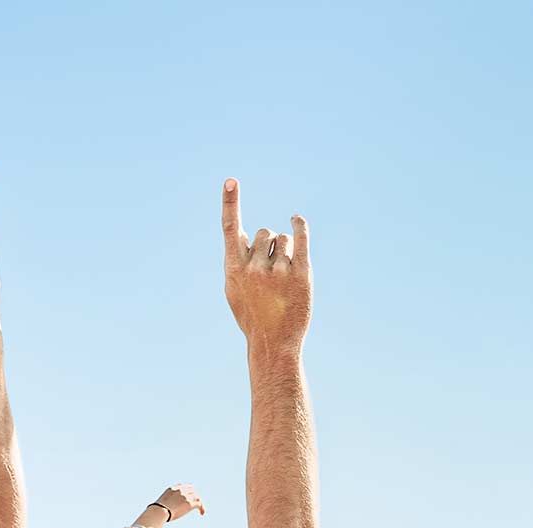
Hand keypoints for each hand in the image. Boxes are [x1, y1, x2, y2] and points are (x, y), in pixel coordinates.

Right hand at [153, 483, 205, 521]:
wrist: (159, 511)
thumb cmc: (156, 511)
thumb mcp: (160, 503)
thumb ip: (164, 502)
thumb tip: (160, 510)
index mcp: (172, 488)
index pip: (184, 486)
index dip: (189, 491)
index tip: (190, 496)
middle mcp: (180, 490)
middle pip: (193, 490)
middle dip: (195, 496)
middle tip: (196, 504)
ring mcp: (185, 496)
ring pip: (197, 497)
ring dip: (199, 503)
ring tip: (200, 510)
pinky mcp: (189, 503)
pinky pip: (200, 504)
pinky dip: (202, 508)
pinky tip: (202, 513)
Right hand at [221, 179, 310, 352]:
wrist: (273, 342)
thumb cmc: (251, 315)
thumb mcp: (233, 290)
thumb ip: (237, 261)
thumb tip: (249, 235)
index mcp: (233, 270)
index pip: (230, 229)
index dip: (230, 202)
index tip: (231, 180)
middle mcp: (254, 268)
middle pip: (264, 232)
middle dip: (268, 243)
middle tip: (270, 268)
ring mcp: (279, 271)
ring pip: (283, 238)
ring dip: (284, 250)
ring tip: (282, 276)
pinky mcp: (302, 274)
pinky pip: (302, 239)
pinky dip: (300, 226)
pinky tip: (297, 220)